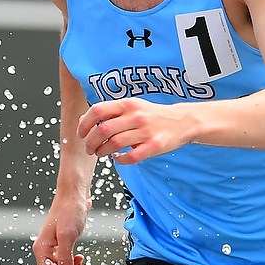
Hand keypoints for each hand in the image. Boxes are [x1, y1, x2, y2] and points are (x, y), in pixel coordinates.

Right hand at [33, 202, 89, 264]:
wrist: (75, 195)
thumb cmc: (69, 210)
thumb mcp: (67, 236)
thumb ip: (65, 259)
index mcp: (42, 248)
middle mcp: (45, 249)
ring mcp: (53, 247)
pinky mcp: (61, 243)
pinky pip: (65, 261)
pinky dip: (73, 264)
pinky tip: (81, 260)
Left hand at [78, 97, 193, 163]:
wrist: (182, 121)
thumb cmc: (152, 115)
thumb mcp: (133, 106)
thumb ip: (111, 112)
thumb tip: (84, 120)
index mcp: (127, 104)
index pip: (98, 110)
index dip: (85, 124)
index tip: (81, 134)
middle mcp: (136, 116)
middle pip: (103, 130)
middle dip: (91, 142)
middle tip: (90, 149)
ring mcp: (146, 131)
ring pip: (115, 144)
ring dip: (103, 152)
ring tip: (101, 153)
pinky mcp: (154, 146)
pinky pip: (132, 157)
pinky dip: (121, 160)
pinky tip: (118, 158)